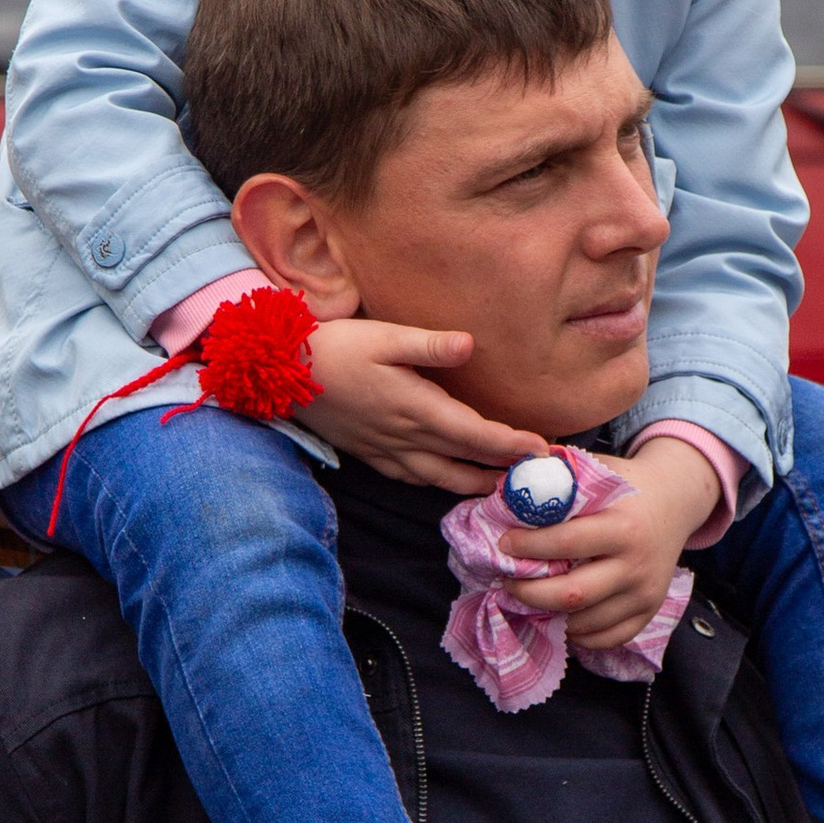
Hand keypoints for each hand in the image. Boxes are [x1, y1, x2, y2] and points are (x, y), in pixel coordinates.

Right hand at [300, 320, 541, 495]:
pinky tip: (445, 482)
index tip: (542, 450)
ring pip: (439, 478)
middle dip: (501, 470)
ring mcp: (386, 450)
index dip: (511, 444)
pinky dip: (436, 484)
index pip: (476, 434)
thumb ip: (428, 345)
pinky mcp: (369, 454)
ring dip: (472, 484)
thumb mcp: (383, 336)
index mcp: (416, 408)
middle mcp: (405, 437)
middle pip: (465, 462)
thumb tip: (469, 344)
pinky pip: (410, 478)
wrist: (281, 373)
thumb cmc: (335, 348)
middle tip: (535, 475)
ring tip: (499, 486)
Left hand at [491, 438, 715, 651]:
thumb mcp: (598, 470)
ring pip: (585, 622)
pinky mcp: (649, 611)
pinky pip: (608, 638)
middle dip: (529, 592)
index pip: (566, 543)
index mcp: (623, 526)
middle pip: (572, 594)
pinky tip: (559, 618)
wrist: (676, 500)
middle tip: (507, 581)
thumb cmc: (626, 485)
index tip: (503, 544)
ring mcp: (645, 593)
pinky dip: (578, 635)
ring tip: (527, 599)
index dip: (528, 547)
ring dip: (548, 616)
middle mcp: (636, 564)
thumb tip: (509, 490)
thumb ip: (559, 479)